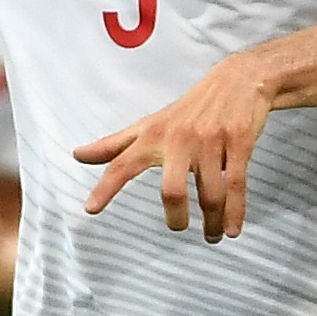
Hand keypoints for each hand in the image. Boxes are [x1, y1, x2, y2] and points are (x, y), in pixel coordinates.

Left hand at [76, 52, 272, 242]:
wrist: (238, 80)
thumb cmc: (189, 109)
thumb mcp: (150, 124)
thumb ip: (115, 145)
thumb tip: (78, 155)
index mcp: (153, 136)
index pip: (123, 163)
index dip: (106, 187)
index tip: (91, 209)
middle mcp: (179, 139)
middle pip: (173, 189)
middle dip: (176, 216)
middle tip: (179, 227)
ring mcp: (210, 142)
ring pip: (210, 193)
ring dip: (212, 221)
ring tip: (213, 235)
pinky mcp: (239, 142)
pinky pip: (236, 185)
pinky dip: (235, 212)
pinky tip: (232, 229)